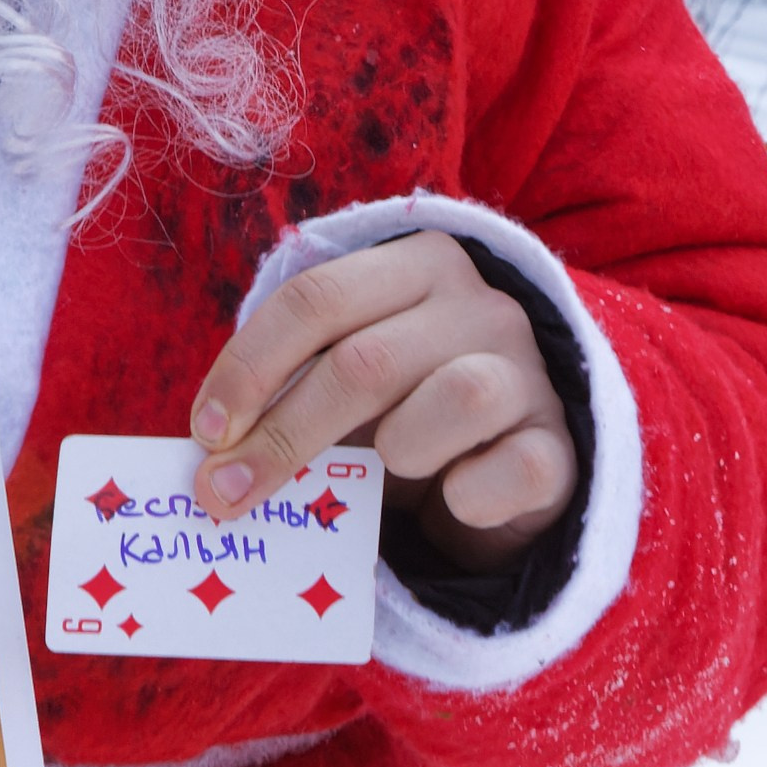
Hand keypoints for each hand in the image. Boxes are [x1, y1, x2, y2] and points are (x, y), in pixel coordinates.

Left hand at [190, 231, 575, 571]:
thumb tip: (209, 461)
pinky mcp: (561, 444)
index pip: (314, 298)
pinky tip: (452, 500)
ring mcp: (528, 372)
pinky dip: (467, 496)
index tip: (205, 433)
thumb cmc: (407, 414)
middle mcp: (479, 305)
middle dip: (282, 435)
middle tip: (225, 495)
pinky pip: (510, 470)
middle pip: (363, 361)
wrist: (512, 463)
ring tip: (389, 471)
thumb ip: (288, 399)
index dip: (248, 367)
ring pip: (453, 399)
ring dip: (397, 451)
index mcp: (414, 267)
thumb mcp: (345, 392)